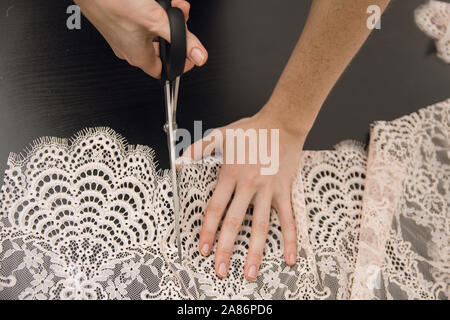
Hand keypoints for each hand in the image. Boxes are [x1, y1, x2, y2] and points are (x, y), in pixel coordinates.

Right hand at [74, 0, 207, 77]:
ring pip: (151, 32)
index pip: (163, 71)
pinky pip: (140, 22)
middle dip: (176, 34)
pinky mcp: (117, 21)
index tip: (189, 56)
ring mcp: (121, 35)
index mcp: (139, 56)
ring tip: (173, 7)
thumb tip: (200, 56)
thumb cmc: (115, 3)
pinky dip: (152, 13)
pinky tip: (156, 3)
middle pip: (160, 48)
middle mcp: (128, 49)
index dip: (179, 65)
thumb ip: (183, 39)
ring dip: (165, 21)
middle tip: (183, 23)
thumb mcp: (158, 21)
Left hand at [181, 106, 307, 280]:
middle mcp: (248, 186)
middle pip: (234, 222)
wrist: (282, 123)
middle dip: (226, 248)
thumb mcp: (220, 134)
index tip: (203, 249)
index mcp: (230, 175)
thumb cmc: (252, 129)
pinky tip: (288, 256)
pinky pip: (288, 218)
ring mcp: (268, 190)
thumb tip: (178, 161)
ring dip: (255, 251)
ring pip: (261, 226)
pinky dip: (289, 238)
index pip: (215, 209)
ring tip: (250, 272)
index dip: (208, 231)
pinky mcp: (284, 191)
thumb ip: (198, 149)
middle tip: (221, 269)